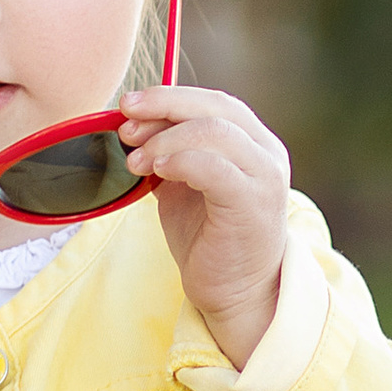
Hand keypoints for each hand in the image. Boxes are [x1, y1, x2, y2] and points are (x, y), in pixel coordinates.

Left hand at [117, 85, 290, 371]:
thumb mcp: (184, 184)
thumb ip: (169, 151)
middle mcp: (266, 153)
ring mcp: (265, 177)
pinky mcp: (253, 203)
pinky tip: (157, 173)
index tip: (128, 106)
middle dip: (163, 107)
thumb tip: (131, 122)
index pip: (212, 101)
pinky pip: (214, 166)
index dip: (168, 97)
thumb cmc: (209, 239)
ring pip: (214, 131)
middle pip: (215, 107)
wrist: (237, 293)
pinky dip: (180, 160)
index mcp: (253, 142)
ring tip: (135, 162)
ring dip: (165, 140)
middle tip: (125, 124)